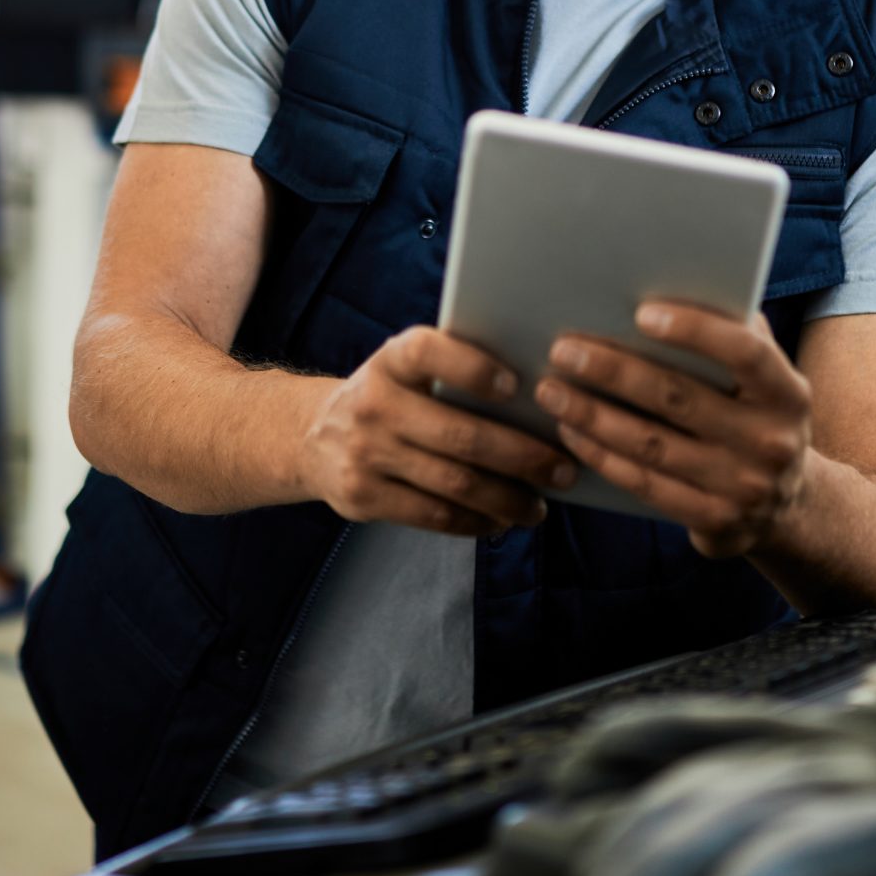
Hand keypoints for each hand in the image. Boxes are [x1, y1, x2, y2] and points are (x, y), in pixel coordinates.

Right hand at [300, 326, 577, 537]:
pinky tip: (502, 520)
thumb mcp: (405, 371)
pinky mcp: (362, 498)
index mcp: (390, 361)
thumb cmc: (390, 397)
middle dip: (522, 457)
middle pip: (460, 435)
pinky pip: (433, 516)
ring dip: (508, 499)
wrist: (311, 437)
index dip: (471, 368)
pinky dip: (476, 522)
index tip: (518, 386)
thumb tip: (541, 405)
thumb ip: (453, 374)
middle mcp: (373, 404)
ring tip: (540, 505)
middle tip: (564, 470)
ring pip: (454, 484)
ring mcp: (365, 454)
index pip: (427, 353)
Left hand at [535, 303, 814, 558]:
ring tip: (551, 390)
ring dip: (594, 416)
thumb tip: (674, 284)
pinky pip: (647, 485)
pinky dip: (603, 457)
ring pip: (653, 446)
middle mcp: (770, 441)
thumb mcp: (765, 380)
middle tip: (564, 350)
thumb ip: (737, 336)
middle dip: (614, 371)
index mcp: (787, 393)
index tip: (641, 313)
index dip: (695, 331)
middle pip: (680, 398)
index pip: (745, 353)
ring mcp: (743, 487)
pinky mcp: (714, 521)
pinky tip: (572, 433)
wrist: (789, 506)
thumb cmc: (758, 417)